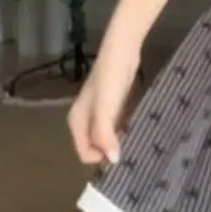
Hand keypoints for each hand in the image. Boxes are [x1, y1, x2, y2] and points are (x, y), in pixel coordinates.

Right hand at [67, 34, 140, 165]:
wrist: (121, 51)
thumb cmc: (110, 80)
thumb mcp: (105, 110)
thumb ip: (105, 135)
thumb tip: (113, 160)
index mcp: (77, 122)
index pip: (84, 152)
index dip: (100, 157)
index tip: (119, 154)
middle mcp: (84, 118)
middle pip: (93, 145)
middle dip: (108, 150)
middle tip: (128, 150)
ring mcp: (98, 110)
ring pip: (105, 134)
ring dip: (116, 140)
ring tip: (133, 141)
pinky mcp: (112, 102)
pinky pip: (114, 123)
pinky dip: (122, 128)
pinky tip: (134, 127)